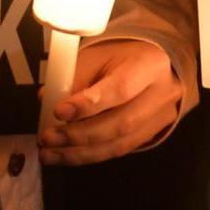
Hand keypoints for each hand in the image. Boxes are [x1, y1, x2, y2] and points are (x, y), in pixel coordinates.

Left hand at [39, 39, 179, 165]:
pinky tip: (68, 156)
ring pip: (120, 144)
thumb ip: (74, 75)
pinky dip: (91, 155)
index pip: (120, 89)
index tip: (58, 111)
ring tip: (51, 154)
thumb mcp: (98, 54)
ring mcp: (161, 118)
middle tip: (48, 137)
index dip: (88, 104)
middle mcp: (162, 94)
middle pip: (121, 124)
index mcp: (150, 64)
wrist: (156, 63)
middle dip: (79, 135)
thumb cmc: (122, 56)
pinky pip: (120, 151)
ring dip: (81, 153)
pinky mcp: (154, 135)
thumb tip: (47, 99)